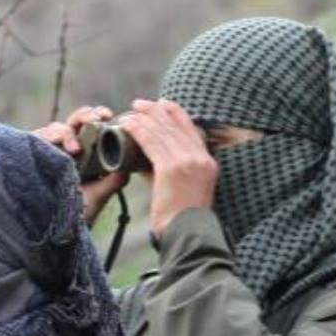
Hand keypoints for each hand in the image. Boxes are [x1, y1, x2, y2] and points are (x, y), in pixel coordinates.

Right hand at [32, 105, 127, 225]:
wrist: (50, 232)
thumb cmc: (73, 217)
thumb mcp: (99, 196)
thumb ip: (114, 180)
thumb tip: (129, 165)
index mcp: (82, 158)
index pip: (90, 130)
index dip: (99, 119)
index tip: (110, 117)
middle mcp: (63, 152)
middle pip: (76, 123)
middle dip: (88, 115)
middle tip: (101, 117)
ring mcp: (46, 153)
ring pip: (58, 127)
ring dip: (71, 128)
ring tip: (79, 146)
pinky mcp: (31, 155)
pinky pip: (41, 135)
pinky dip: (56, 136)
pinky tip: (69, 149)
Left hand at [119, 99, 217, 235]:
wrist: (186, 231)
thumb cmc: (180, 218)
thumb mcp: (180, 189)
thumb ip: (166, 173)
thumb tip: (144, 163)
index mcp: (207, 162)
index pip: (192, 130)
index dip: (176, 114)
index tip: (163, 104)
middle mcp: (201, 158)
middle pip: (177, 126)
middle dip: (157, 111)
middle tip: (140, 104)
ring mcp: (188, 161)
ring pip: (163, 132)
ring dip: (145, 118)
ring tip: (131, 110)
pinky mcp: (172, 168)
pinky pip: (152, 143)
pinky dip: (139, 130)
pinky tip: (127, 124)